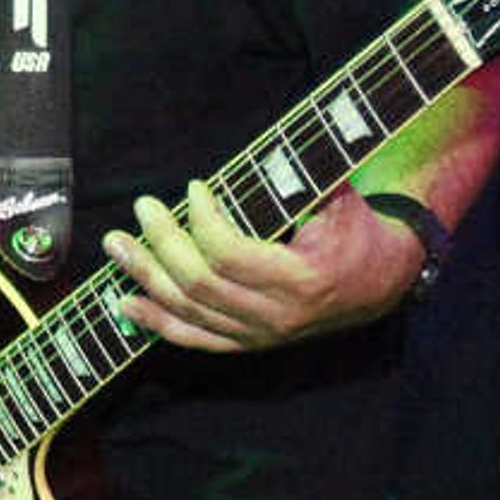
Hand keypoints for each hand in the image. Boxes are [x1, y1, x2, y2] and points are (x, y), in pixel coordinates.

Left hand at [103, 179, 421, 353]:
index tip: (194, 189)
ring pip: (188, 313)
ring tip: (116, 245)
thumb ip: (305, 182)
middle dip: (163, 243)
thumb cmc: (359, 232)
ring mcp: (260, 336)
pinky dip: (157, 321)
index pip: (230, 255)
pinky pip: (195, 339)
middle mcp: (276, 317)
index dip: (203, 221)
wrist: (382, 282)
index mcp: (301, 281)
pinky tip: (126, 301)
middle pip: (199, 285)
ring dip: (146, 276)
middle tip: (142, 208)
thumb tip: (266, 156)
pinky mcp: (248, 344)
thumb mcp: (344, 200)